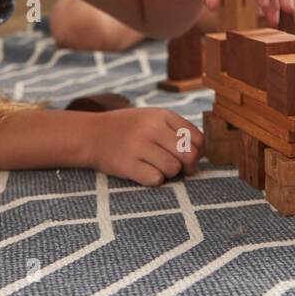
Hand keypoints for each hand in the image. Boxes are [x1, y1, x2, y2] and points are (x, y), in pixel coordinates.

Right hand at [80, 107, 203, 184]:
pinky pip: (155, 180)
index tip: (190, 157)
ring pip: (173, 169)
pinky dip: (153, 180)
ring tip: (156, 167)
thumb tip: (204, 152)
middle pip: (189, 154)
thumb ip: (176, 130)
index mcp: (161, 115)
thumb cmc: (127, 129)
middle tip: (180, 169)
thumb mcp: (151, 118)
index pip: (197, 137)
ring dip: (169, 173)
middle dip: (188, 166)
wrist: (90, 134)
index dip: (199, 152)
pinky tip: (144, 172)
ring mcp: (138, 146)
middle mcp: (151, 128)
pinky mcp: (127, 164)